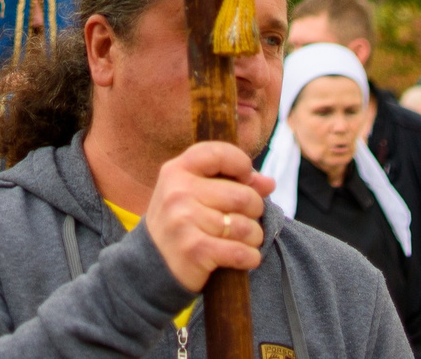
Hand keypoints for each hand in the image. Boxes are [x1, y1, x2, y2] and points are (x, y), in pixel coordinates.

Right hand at [140, 139, 271, 292]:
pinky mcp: (194, 249)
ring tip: (246, 240)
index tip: (246, 180)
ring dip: (254, 237)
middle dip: (254, 210)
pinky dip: (250, 257)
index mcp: (177, 170)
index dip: (241, 164)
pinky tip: (246, 258)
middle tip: (247, 219)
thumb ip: (232, 183)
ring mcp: (183, 220)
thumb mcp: (196, 195)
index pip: (219, 153)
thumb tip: (269, 183)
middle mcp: (178, 192)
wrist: (152, 266)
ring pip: (244, 226)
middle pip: (241, 195)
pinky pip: (240, 252)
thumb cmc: (181, 224)